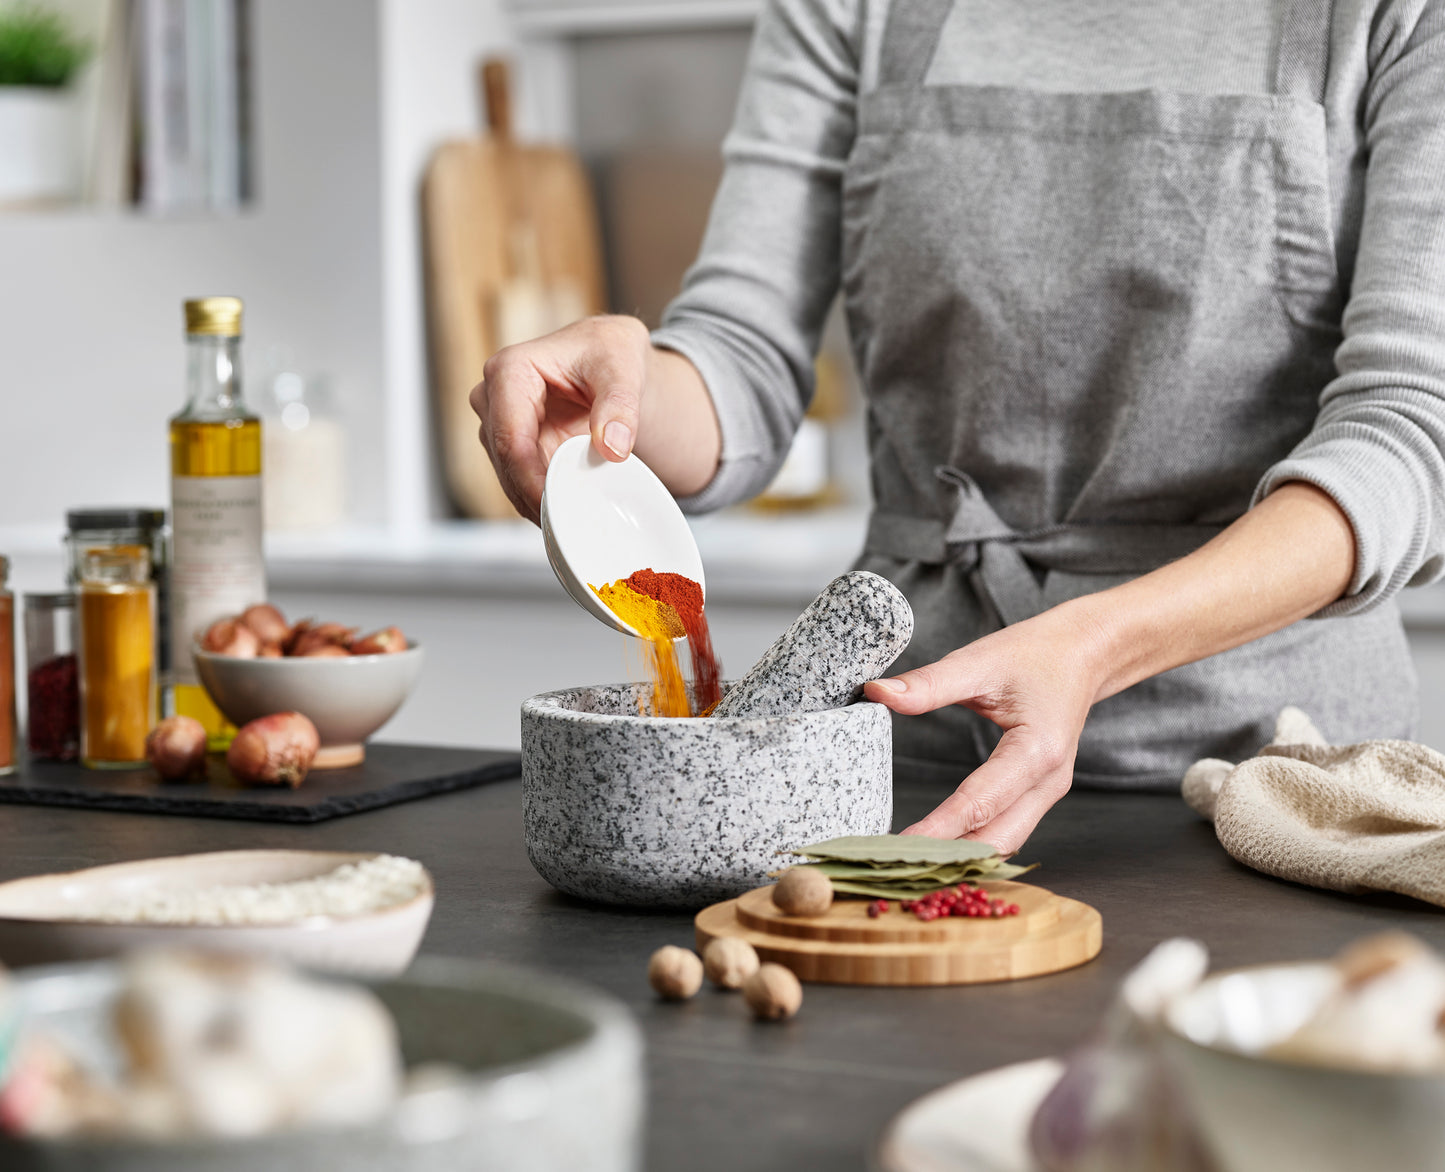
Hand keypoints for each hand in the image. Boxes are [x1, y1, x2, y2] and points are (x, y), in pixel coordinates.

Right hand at [470, 315, 653, 522]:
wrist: (611, 360)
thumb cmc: (611, 353)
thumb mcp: (625, 367)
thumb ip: (620, 405)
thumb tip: (611, 445)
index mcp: (511, 370)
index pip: (511, 437)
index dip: (531, 479)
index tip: (557, 507)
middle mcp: (493, 397)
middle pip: (505, 462)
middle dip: (534, 496)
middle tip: (570, 525)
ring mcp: (498, 423)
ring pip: (508, 477)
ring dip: (537, 501)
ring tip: (573, 522)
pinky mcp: (511, 445)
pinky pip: (519, 481)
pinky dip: (541, 498)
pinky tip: (565, 511)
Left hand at [862, 601, 1109, 853]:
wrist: (1083, 653)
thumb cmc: (1036, 654)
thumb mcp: (979, 661)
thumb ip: (928, 684)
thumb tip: (877, 693)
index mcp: (1037, 751)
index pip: (979, 804)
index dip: (938, 829)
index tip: (900, 845)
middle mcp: (1048, 782)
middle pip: (996, 839)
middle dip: (947, 855)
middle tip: (894, 861)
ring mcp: (1047, 792)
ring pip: (1003, 842)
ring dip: (960, 855)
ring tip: (909, 860)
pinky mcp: (1039, 794)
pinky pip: (1007, 829)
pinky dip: (973, 842)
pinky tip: (939, 845)